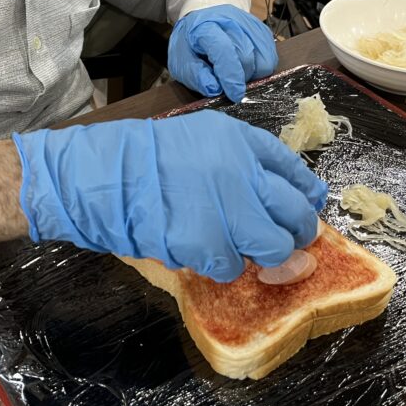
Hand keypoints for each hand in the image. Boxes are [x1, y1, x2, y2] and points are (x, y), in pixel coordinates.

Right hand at [15, 111, 327, 281]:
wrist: (100, 175)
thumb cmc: (142, 157)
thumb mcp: (198, 138)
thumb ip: (239, 161)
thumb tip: (284, 197)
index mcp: (240, 141)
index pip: (296, 173)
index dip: (306, 197)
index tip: (303, 209)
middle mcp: (243, 171)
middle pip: (296, 215)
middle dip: (293, 234)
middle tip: (276, 241)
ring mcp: (228, 209)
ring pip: (272, 249)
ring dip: (256, 254)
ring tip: (227, 243)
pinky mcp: (207, 243)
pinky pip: (233, 267)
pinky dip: (219, 264)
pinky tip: (197, 248)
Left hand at [168, 4, 276, 101]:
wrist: (204, 17)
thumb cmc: (191, 41)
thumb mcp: (181, 59)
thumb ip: (195, 75)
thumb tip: (214, 90)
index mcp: (205, 26)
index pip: (223, 50)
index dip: (230, 76)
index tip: (234, 95)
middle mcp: (231, 20)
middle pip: (246, 56)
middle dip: (240, 77)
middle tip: (227, 81)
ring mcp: (250, 24)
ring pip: (264, 58)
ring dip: (253, 73)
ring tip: (235, 72)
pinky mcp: (263, 30)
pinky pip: (271, 57)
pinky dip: (260, 68)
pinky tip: (245, 66)